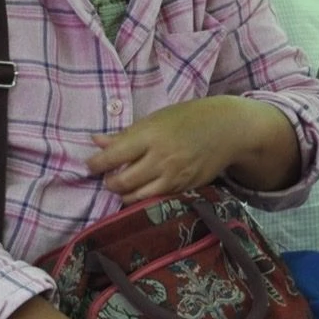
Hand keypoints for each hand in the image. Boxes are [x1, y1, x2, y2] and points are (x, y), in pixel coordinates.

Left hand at [88, 98, 260, 199]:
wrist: (227, 129)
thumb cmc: (187, 118)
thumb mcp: (155, 119)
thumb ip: (125, 135)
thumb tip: (95, 142)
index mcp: (150, 135)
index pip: (113, 156)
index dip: (96, 164)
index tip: (90, 165)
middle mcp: (161, 158)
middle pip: (123, 181)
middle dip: (109, 182)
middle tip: (107, 178)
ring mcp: (174, 176)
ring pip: (137, 196)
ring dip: (124, 194)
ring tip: (122, 185)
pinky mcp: (184, 188)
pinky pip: (156, 200)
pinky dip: (143, 198)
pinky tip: (141, 190)